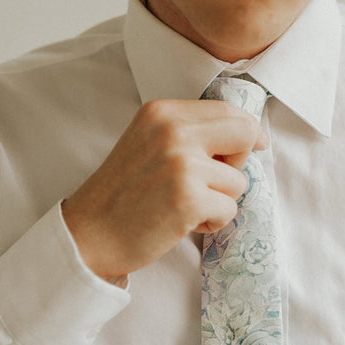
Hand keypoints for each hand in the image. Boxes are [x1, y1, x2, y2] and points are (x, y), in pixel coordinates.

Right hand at [62, 99, 267, 280]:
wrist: (89, 233)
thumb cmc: (122, 195)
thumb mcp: (148, 143)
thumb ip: (187, 133)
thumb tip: (245, 135)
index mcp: (163, 112)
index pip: (227, 110)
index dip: (246, 132)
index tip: (254, 144)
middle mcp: (173, 131)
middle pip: (244, 134)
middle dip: (240, 161)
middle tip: (215, 182)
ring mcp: (183, 164)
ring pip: (238, 181)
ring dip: (218, 200)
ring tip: (184, 207)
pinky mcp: (189, 199)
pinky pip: (229, 209)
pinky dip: (212, 222)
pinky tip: (183, 223)